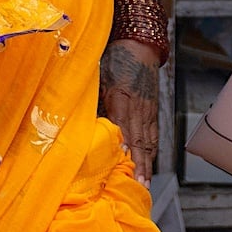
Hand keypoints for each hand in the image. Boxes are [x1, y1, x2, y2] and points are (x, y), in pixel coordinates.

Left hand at [99, 38, 160, 185]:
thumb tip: (77, 121)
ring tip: (145, 183)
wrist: (140, 45)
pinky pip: (153, 134)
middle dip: (139, 164)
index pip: (121, 123)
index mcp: (121, 94)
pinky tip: (149, 165)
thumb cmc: (115, 58)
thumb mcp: (98, 75)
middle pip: (139, 138)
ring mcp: (148, 109)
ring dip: (147, 163)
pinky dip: (151, 152)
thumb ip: (91, 98)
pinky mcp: (152, 110)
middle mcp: (137, 105)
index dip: (123, 143)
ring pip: (148, 140)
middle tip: (137, 185)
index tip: (122, 161)